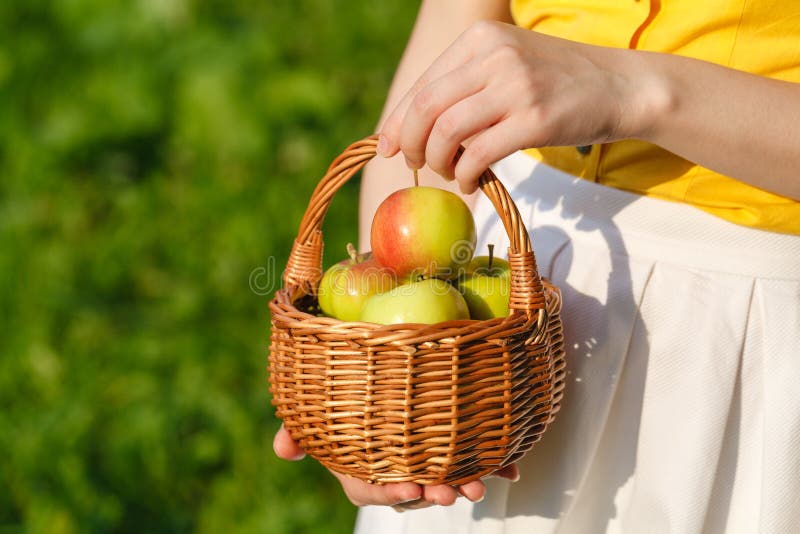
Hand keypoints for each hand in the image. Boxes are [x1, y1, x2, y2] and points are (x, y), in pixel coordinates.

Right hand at [273, 424, 519, 508]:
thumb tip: (282, 449)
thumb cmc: (343, 401)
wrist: (380, 380)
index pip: (371, 489)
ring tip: (478, 485)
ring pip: (445, 479)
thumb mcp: (318, 414)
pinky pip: (472, 461)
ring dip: (464, 484)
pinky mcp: (451, 448)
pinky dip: (493, 466)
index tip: (408, 488)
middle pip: (415, 488)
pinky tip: (511, 469)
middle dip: (434, 492)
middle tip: (451, 490)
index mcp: (362, 468)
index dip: (389, 492)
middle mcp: (396, 470)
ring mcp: (426, 461)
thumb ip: (299, 429)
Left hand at [378, 20, 647, 193]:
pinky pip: (478, 154)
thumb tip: (413, 124)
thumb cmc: (558, 82)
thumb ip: (466, 84)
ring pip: (446, 132)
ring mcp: (516, 86)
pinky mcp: (535, 119)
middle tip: (417, 165)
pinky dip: (465, 175)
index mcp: (481, 40)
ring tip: (450, 174)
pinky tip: (471, 182)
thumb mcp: (508, 65)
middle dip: (411, 144)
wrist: (622, 86)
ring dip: (438, 163)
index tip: (388, 146)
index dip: (398, 121)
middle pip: (426, 109)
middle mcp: (495, 56)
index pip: (422, 85)